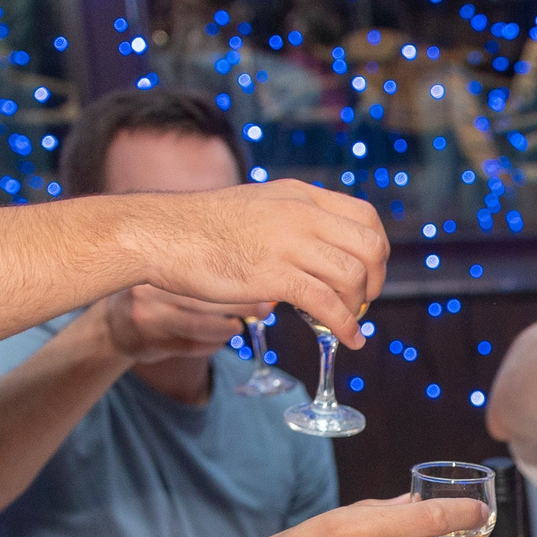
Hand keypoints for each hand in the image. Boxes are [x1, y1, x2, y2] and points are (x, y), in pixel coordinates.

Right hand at [97, 285, 271, 365]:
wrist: (112, 324)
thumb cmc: (154, 294)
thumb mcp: (170, 274)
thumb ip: (205, 273)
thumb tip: (256, 274)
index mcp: (156, 265)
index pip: (205, 270)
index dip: (239, 279)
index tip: (266, 283)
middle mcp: (150, 290)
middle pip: (205, 298)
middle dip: (242, 305)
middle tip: (264, 308)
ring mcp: (148, 318)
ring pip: (199, 325)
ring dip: (228, 328)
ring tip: (240, 326)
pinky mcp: (151, 343)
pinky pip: (191, 346)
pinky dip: (213, 343)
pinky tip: (221, 339)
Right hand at [150, 179, 388, 349]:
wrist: (161, 233)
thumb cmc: (203, 228)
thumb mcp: (259, 207)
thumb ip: (292, 221)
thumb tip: (319, 246)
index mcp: (300, 196)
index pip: (366, 217)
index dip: (376, 252)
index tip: (366, 274)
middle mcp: (301, 213)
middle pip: (370, 247)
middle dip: (375, 281)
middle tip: (361, 302)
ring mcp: (288, 243)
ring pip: (352, 277)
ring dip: (357, 306)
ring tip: (345, 321)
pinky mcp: (272, 275)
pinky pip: (326, 304)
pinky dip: (344, 327)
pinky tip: (348, 340)